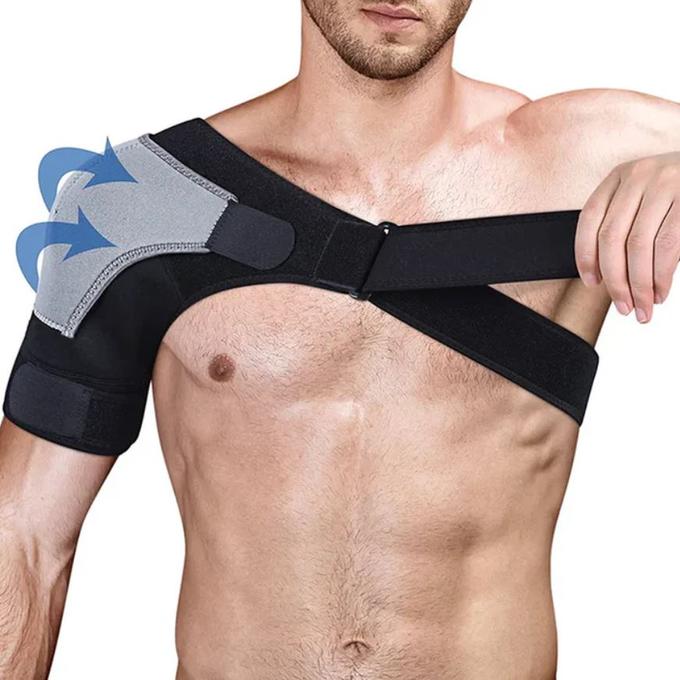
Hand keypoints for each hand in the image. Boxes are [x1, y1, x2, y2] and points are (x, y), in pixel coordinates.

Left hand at [575, 152, 679, 322]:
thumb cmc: (679, 193)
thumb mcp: (644, 198)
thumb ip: (623, 224)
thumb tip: (605, 276)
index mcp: (619, 176)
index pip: (589, 219)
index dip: (585, 255)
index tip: (591, 282)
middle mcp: (639, 176)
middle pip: (611, 237)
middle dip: (614, 280)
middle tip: (622, 306)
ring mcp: (665, 184)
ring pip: (638, 246)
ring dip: (638, 285)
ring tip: (642, 306)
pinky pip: (666, 246)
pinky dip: (660, 276)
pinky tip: (660, 291)